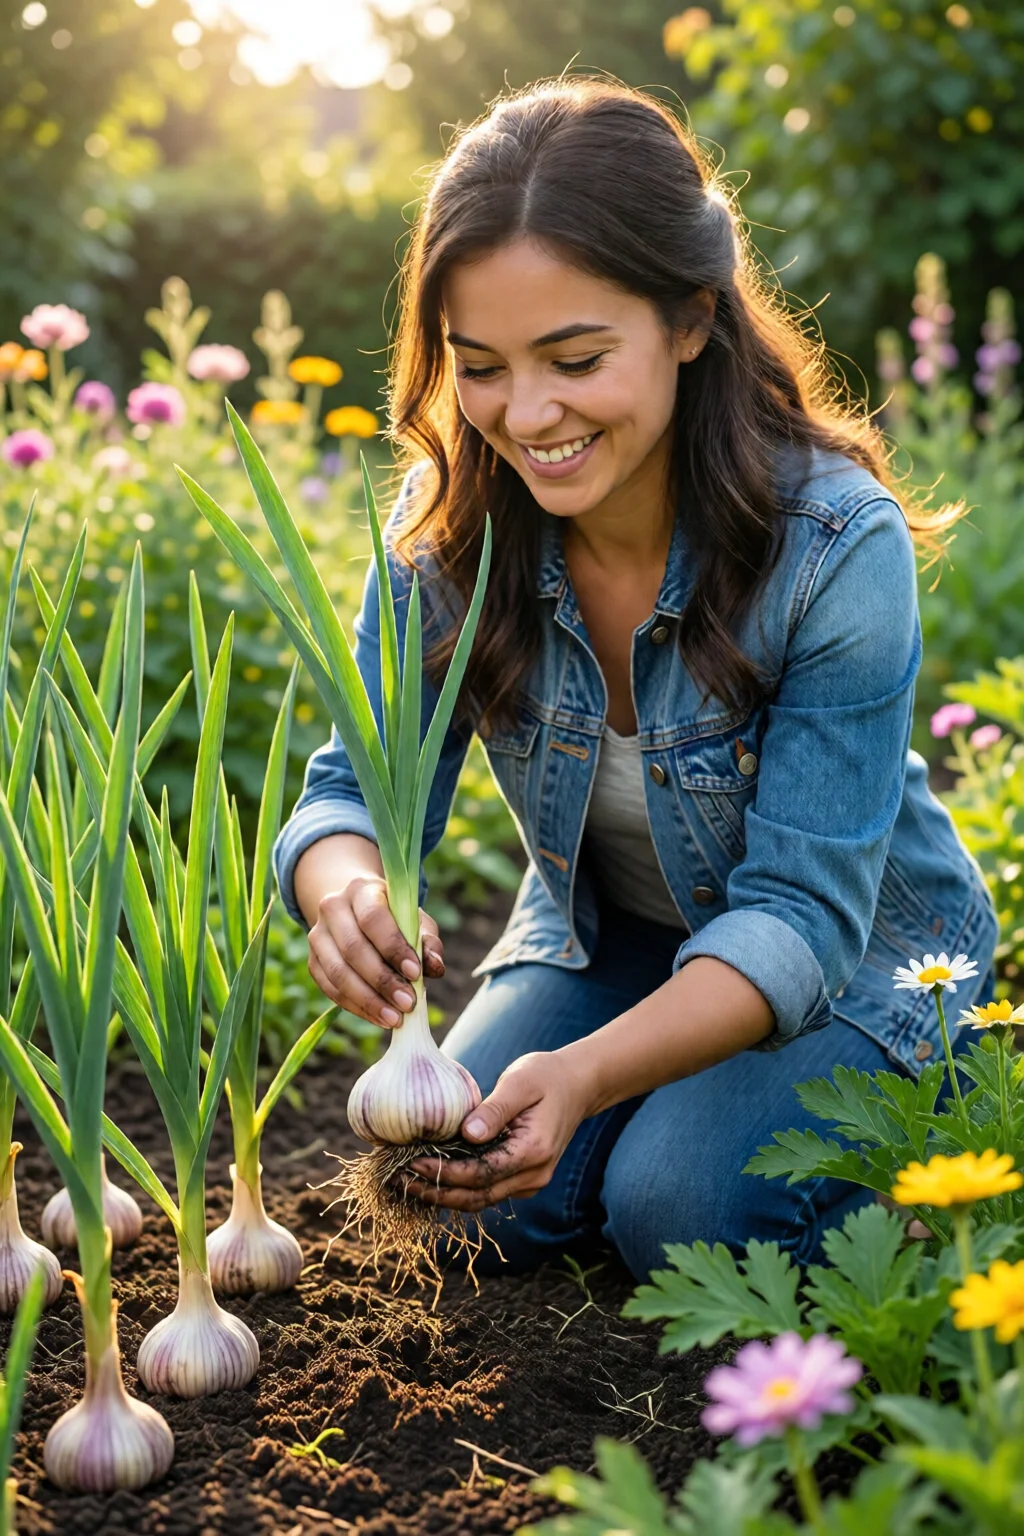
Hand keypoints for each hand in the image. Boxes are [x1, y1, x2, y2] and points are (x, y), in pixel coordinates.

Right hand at [307, 875, 443, 1028]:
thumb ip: (427, 942)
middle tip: (408, 1003)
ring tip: (395, 1018)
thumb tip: (435, 967)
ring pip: (338, 973)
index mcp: (361, 890)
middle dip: (383, 980)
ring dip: (368, 1000)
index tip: (415, 973)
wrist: (355, 912)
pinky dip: (357, 1007)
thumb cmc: (393, 919)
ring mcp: (317, 935)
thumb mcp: (415, 921)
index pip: (373, 918)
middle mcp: (333, 908)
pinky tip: (379, 1017)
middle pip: (353, 948)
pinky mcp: (313, 961)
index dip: (393, 947)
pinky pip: (331, 989)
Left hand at [399, 1050, 591, 1211]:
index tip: (411, 1161)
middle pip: (477, 1196)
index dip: (444, 1173)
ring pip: (480, 1199)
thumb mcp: (521, 1081)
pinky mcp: (522, 1179)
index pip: (480, 1174)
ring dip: (443, 1194)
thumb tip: (467, 1133)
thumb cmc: (546, 1076)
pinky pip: (486, 1190)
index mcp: (533, 1151)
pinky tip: (431, 1175)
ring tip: (406, 1181)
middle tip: (397, 1179)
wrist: (577, 1085)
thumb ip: (495, 1109)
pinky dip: (457, 1187)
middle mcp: (534, 1175)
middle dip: (435, 1191)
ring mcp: (530, 1181)